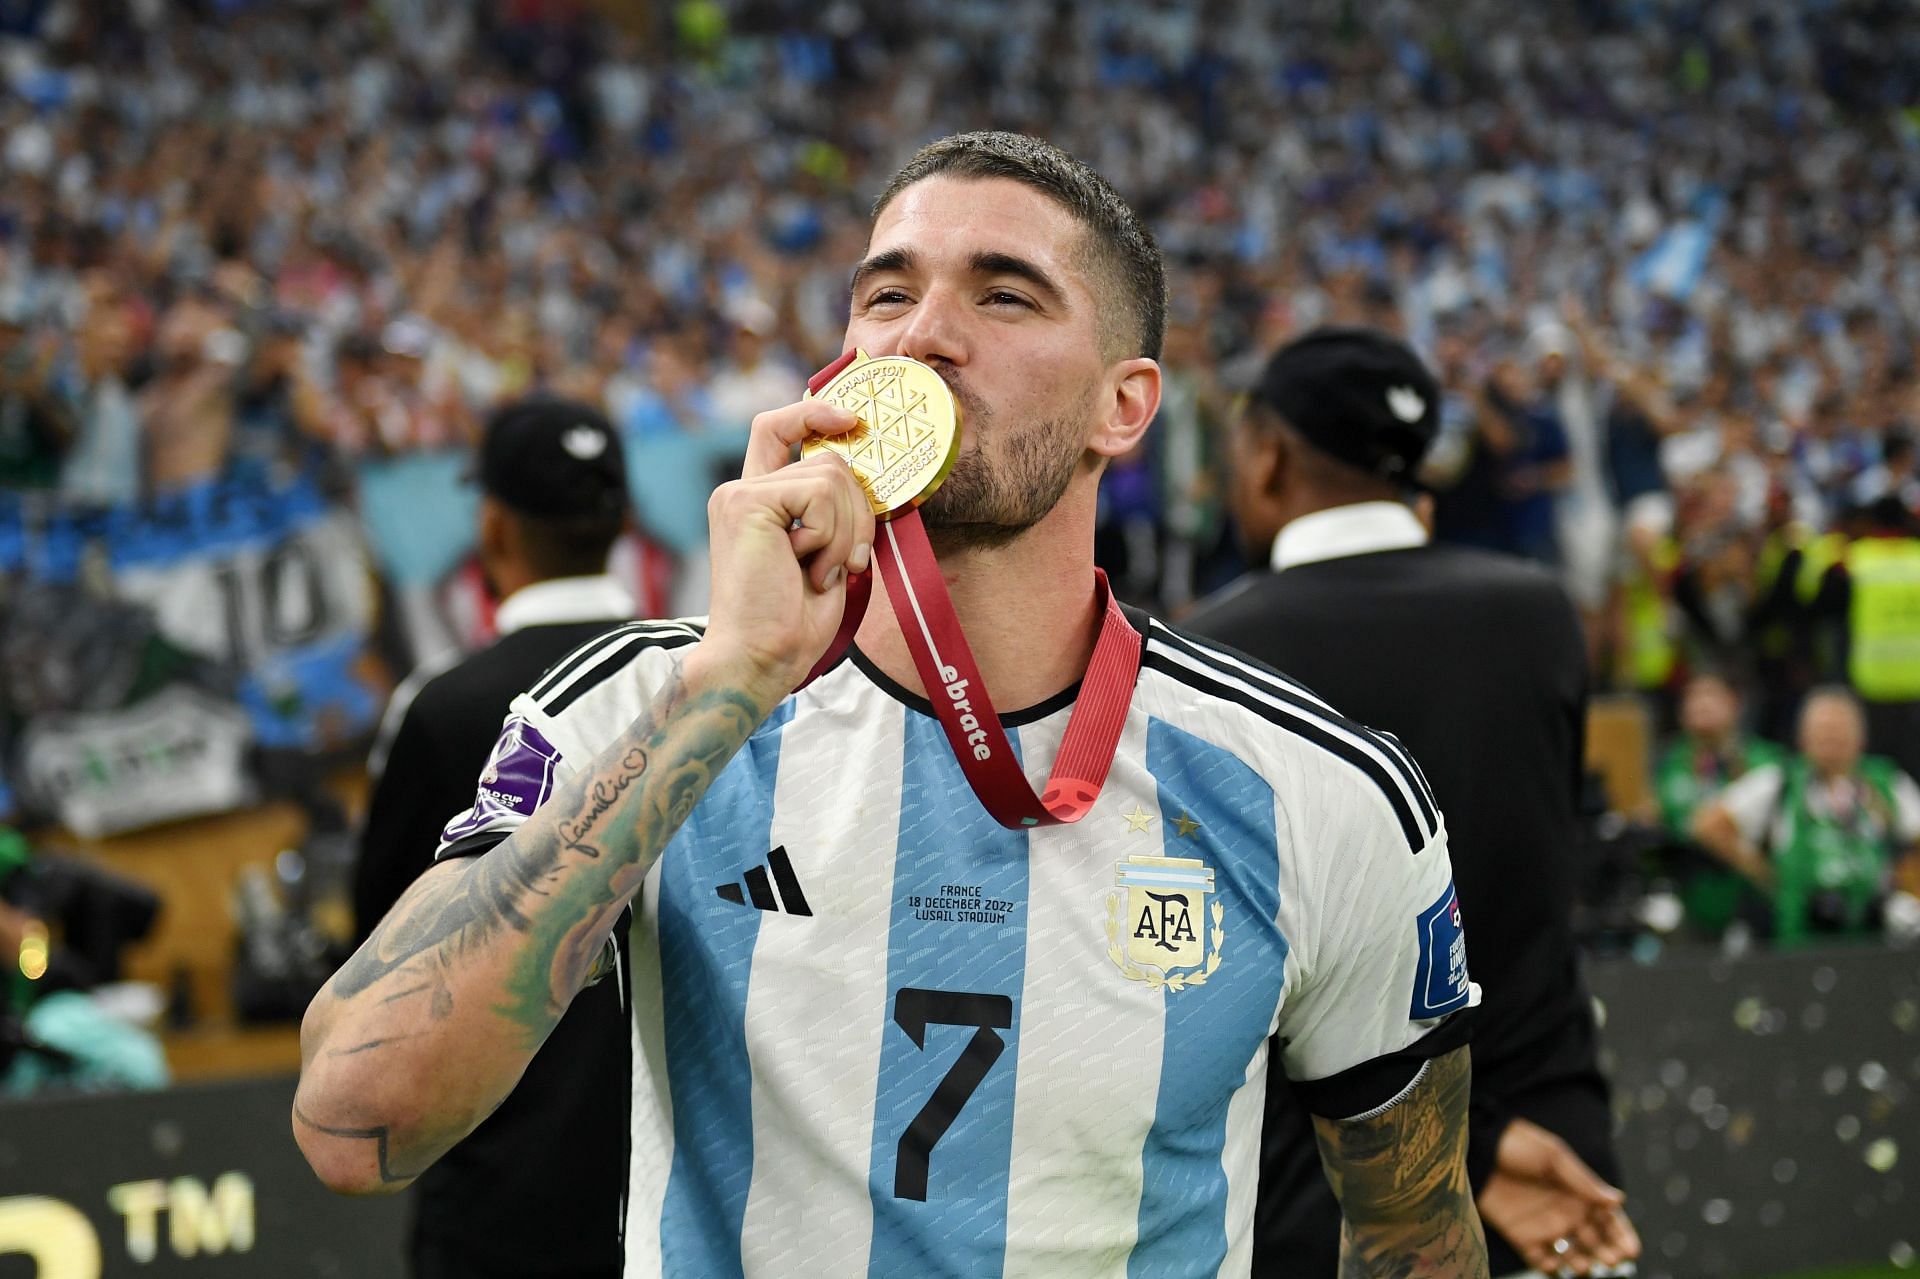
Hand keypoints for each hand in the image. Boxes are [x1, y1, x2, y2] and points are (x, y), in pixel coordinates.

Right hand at [698, 398, 875, 702]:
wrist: (760, 658)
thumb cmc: (792, 622)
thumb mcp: (825, 554)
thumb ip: (832, 512)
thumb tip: (866, 477)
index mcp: (757, 502)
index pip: (778, 430)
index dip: (815, 413)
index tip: (853, 420)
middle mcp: (742, 490)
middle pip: (830, 460)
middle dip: (858, 512)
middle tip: (845, 563)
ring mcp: (741, 494)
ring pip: (833, 475)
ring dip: (845, 532)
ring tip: (819, 572)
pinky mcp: (747, 502)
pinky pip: (821, 493)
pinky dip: (830, 535)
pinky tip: (805, 567)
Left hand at [1476, 1118, 1639, 1276]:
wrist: (1478, 1148)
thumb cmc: (1518, 1146)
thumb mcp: (1553, 1157)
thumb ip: (1583, 1182)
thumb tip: (1618, 1200)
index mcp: (1578, 1192)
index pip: (1608, 1219)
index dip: (1622, 1235)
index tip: (1631, 1250)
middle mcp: (1565, 1212)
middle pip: (1595, 1241)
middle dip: (1607, 1252)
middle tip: (1613, 1260)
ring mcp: (1544, 1226)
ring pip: (1571, 1254)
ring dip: (1581, 1263)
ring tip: (1585, 1265)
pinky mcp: (1521, 1235)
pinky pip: (1540, 1259)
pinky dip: (1550, 1267)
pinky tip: (1556, 1266)